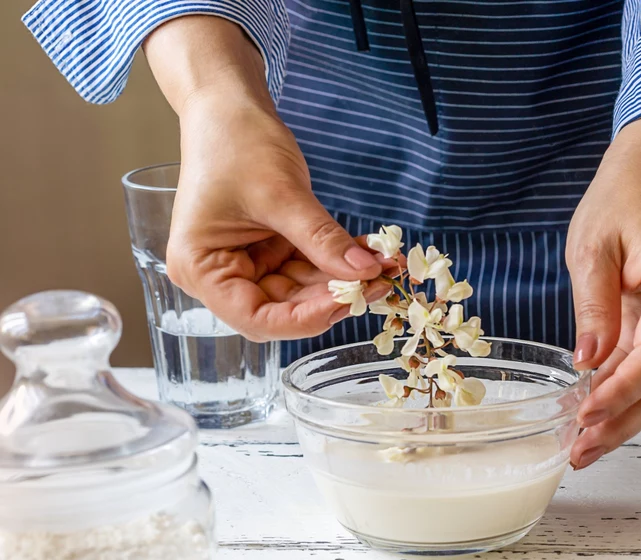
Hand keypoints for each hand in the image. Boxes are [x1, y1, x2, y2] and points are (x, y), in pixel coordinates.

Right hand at [145, 17, 387, 341]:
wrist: (230, 106)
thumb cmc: (236, 142)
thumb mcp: (282, 194)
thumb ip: (322, 240)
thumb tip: (366, 273)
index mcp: (201, 269)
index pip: (256, 318)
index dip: (305, 318)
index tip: (348, 302)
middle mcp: (219, 275)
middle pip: (282, 308)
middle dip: (332, 298)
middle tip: (378, 283)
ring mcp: (246, 264)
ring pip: (302, 291)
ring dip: (342, 281)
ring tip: (384, 266)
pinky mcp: (269, 251)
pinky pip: (308, 268)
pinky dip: (338, 263)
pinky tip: (370, 254)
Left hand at [567, 112, 640, 468]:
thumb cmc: (622, 201)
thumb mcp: (592, 246)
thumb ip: (593, 304)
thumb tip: (588, 362)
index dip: (622, 390)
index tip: (585, 414)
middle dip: (623, 421)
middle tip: (580, 451)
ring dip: (626, 418)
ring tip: (584, 447)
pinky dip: (628, 396)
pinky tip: (597, 417)